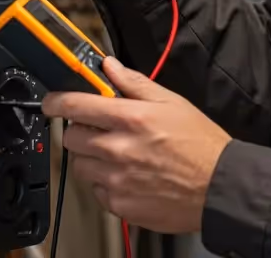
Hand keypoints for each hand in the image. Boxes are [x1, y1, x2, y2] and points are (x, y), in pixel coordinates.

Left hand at [43, 57, 231, 234]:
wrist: (219, 187)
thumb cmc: (201, 145)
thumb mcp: (172, 102)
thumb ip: (135, 84)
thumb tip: (110, 67)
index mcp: (132, 119)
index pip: (77, 105)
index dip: (57, 101)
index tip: (51, 102)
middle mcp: (119, 150)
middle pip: (72, 137)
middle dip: (81, 130)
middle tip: (100, 130)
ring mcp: (117, 180)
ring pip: (80, 165)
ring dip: (91, 158)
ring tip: (118, 155)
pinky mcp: (120, 204)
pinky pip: (96, 190)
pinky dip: (105, 183)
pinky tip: (127, 176)